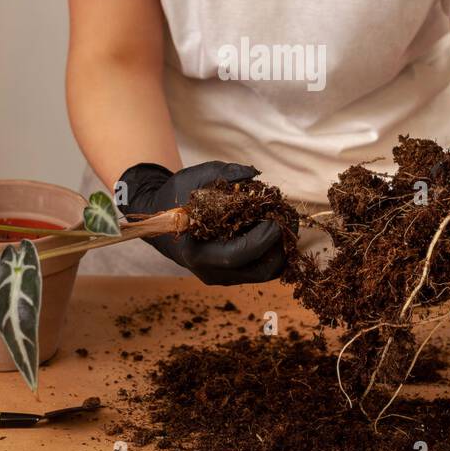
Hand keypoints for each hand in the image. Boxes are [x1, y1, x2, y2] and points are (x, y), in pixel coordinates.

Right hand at [113, 160, 285, 285]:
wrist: (161, 220)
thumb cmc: (176, 197)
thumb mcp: (194, 178)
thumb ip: (222, 173)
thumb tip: (255, 174)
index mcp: (196, 252)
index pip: (237, 255)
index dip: (262, 238)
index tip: (275, 217)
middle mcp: (210, 272)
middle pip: (259, 271)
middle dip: (280, 244)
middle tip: (289, 217)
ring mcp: (222, 277)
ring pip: (265, 273)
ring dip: (282, 248)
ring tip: (285, 221)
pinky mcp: (231, 274)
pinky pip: (261, 269)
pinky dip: (274, 252)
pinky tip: (275, 228)